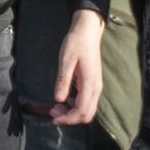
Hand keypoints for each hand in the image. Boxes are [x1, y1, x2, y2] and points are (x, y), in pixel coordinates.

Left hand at [49, 8, 105, 126]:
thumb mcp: (66, 61)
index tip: (53, 117)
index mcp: (89, 83)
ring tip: (57, 106)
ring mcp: (95, 86)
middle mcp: (95, 88)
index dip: (67, 118)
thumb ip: (63, 81)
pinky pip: (87, 102)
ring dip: (73, 113)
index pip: (81, 111)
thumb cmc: (76, 43)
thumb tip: (58, 99)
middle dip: (70, 118)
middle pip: (87, 115)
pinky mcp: (92, 83)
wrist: (88, 31)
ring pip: (88, 110)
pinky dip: (76, 106)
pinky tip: (65, 98)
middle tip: (53, 112)